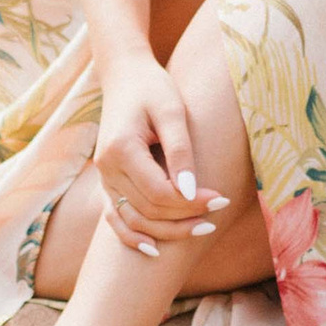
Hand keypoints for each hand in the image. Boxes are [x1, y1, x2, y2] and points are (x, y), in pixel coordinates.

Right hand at [93, 52, 230, 253]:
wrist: (125, 74)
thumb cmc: (153, 87)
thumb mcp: (172, 110)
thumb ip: (180, 151)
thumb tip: (190, 192)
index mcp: (121, 149)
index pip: (159, 192)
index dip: (191, 202)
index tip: (221, 198)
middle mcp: (106, 168)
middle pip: (148, 210)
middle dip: (185, 217)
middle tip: (219, 212)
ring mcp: (103, 177)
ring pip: (133, 219)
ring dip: (167, 231)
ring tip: (202, 229)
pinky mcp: (107, 181)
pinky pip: (115, 218)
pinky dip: (132, 236)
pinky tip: (154, 251)